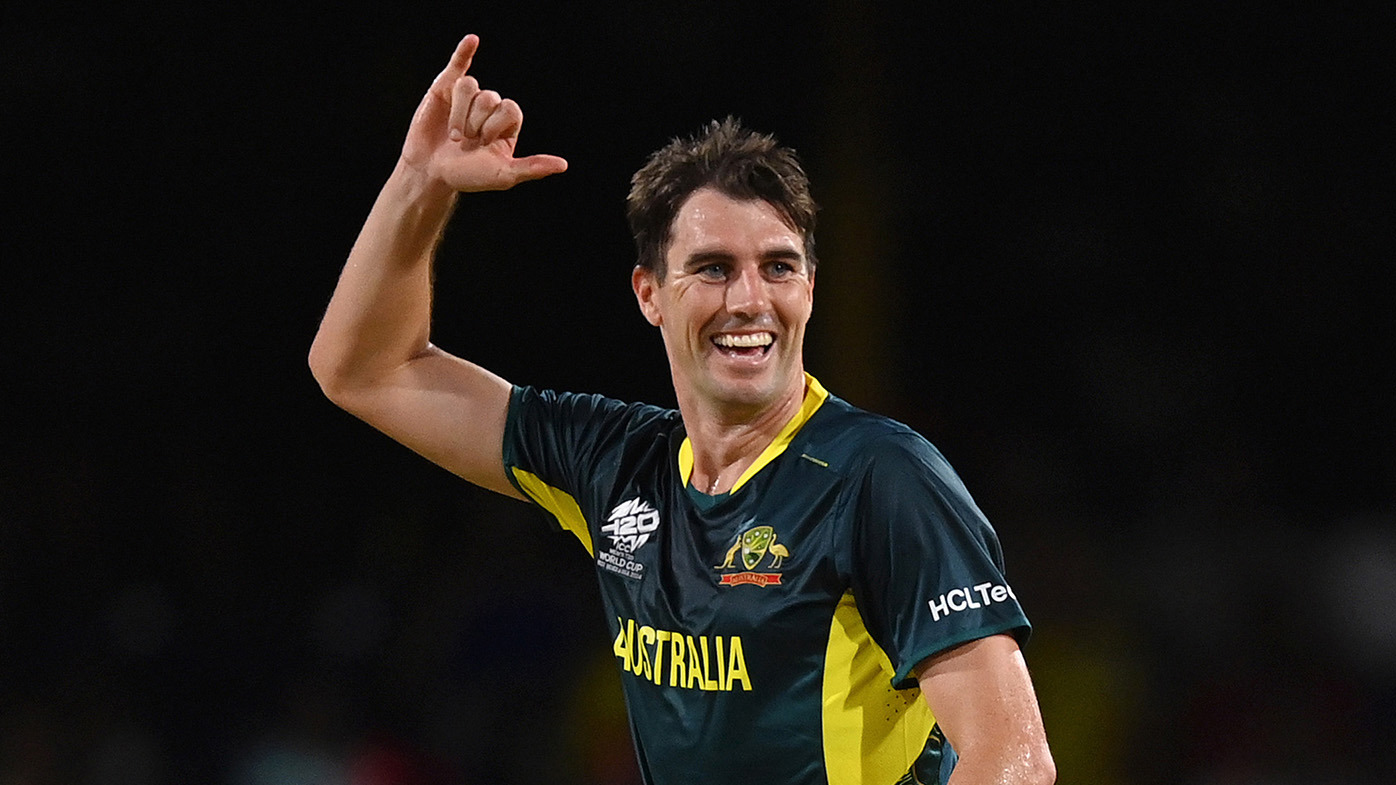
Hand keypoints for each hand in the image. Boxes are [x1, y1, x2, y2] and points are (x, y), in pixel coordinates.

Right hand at [401, 35, 567, 191]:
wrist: (430, 173)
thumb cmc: (467, 175)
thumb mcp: (503, 175)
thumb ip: (532, 167)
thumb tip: (563, 165)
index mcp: (507, 123)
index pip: (511, 108)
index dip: (496, 125)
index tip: (485, 143)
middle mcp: (489, 108)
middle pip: (489, 98)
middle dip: (474, 123)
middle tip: (465, 142)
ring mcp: (466, 97)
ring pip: (469, 87)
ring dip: (459, 113)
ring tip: (453, 135)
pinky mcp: (444, 89)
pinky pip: (458, 64)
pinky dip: (464, 51)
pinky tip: (472, 40)